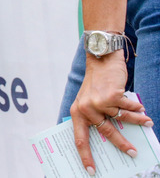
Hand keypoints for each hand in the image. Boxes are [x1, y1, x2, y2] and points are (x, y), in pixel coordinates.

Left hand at [69, 54, 150, 173]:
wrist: (100, 60)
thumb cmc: (95, 84)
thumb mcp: (90, 102)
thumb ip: (97, 118)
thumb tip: (112, 140)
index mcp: (77, 113)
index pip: (80, 139)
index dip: (85, 156)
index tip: (91, 171)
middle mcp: (86, 109)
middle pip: (106, 133)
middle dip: (122, 145)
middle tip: (133, 154)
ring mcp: (98, 102)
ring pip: (122, 120)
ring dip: (138, 122)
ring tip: (148, 124)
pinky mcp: (111, 96)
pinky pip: (128, 108)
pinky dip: (137, 108)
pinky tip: (142, 109)